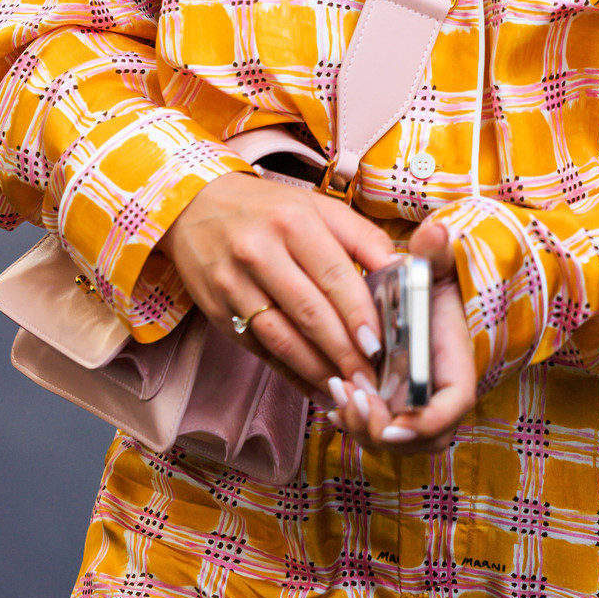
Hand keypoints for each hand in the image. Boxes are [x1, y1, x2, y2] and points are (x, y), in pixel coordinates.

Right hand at [161, 170, 395, 395]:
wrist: (195, 206)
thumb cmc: (269, 209)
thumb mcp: (317, 207)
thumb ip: (363, 238)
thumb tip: (403, 272)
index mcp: (293, 221)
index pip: (333, 274)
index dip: (358, 313)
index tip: (379, 344)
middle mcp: (260, 252)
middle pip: (309, 312)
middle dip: (344, 352)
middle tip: (371, 380)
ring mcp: (234, 284)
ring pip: (281, 338)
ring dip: (318, 370)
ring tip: (348, 391)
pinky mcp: (218, 311)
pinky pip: (260, 349)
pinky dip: (290, 373)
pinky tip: (315, 386)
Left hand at [327, 222, 476, 455]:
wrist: (420, 296)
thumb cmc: (427, 281)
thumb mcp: (432, 263)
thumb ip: (432, 251)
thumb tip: (435, 232)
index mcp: (454, 363)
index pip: (452, 406)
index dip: (427, 422)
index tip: (395, 422)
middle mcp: (437, 392)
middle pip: (420, 436)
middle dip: (385, 431)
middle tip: (353, 403)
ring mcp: (414, 404)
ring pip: (394, 440)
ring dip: (365, 428)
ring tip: (337, 395)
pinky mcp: (392, 406)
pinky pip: (376, 431)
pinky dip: (355, 423)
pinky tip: (332, 399)